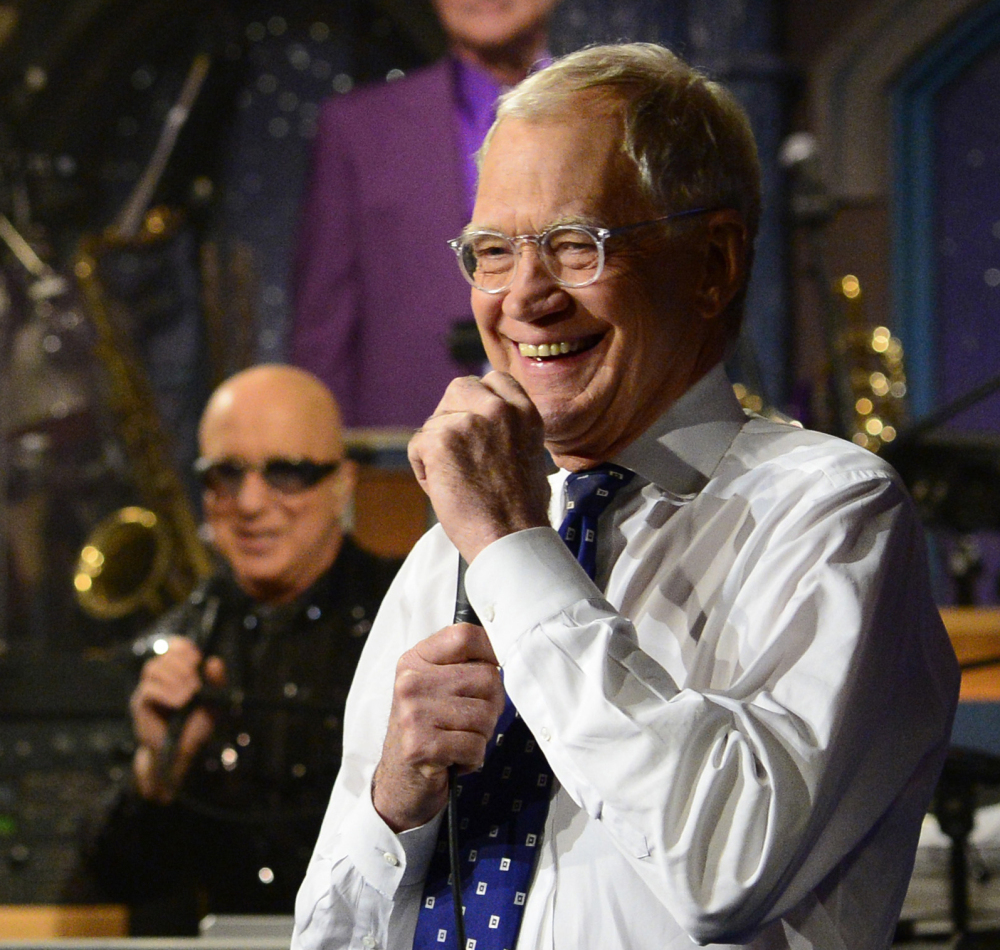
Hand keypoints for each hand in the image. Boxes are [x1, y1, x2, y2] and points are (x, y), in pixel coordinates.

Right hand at [130, 636, 226, 803]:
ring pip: (154, 669)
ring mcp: (148, 690)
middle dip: (183, 667)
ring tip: (188, 696)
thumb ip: (216, 681)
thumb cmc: (197, 724)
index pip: (175, 646)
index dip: (183, 648)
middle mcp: (160, 677)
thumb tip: (214, 661)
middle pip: (164, 656)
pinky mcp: (139, 705)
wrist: (183, 751)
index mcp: (178, 671)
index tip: (196, 659)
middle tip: (196, 685)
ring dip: (175, 680)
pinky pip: (148, 689)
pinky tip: (179, 703)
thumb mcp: (214, 700)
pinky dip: (167, 693)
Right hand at [372, 623, 504, 831]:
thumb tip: (510, 653)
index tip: (492, 669)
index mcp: (416, 659)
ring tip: (458, 740)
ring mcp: (414, 713)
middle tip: (469, 721)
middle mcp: (411, 681)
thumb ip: (464, 665)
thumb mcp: (436, 685)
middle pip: (488, 678)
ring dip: (481, 735)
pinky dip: (472, 758)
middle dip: (491, 705)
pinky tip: (453, 759)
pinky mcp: (420, 746)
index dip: (491, 651)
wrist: (399, 780)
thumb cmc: (427, 728)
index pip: (466, 635)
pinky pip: (475, 746)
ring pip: (486, 715)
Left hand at [408, 372, 550, 563]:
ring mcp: (468, 421)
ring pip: (435, 420)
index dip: (478, 400)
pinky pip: (418, 445)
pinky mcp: (441, 440)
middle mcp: (498, 409)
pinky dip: (424, 470)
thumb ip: (507, 430)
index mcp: (525, 412)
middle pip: (459, 389)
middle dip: (452, 415)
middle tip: (456, 450)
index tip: (475, 422)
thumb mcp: (528, 453)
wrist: (511, 537)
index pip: (494, 380)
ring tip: (456, 481)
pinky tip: (443, 489)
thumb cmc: (520, 510)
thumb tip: (480, 425)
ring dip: (438, 448)